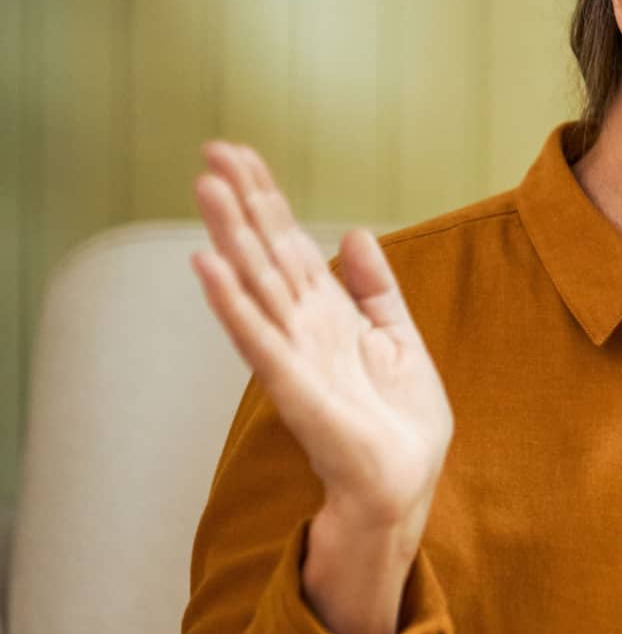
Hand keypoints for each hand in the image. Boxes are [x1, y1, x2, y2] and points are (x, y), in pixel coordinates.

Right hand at [191, 142, 452, 633]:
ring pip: (255, 284)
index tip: (240, 154)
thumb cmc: (399, 420)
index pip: (289, 243)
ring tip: (204, 189)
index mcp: (327, 313)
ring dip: (229, 237)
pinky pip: (258, 338)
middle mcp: (301, 327)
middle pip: (265, 252)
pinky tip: (208, 267)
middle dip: (241, 203)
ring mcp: (293, 354)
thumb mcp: (398, 337)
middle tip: (210, 151)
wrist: (405, 482)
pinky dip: (233, 302)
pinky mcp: (294, 387)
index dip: (266, 198)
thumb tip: (352, 234)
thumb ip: (375, 287)